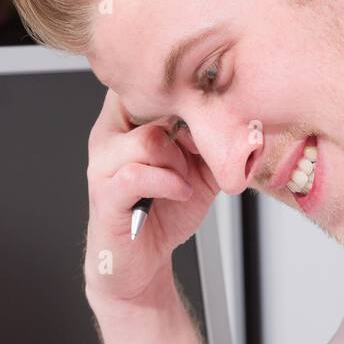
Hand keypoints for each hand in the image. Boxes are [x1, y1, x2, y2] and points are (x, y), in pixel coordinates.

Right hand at [84, 88, 218, 304]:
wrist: (143, 263)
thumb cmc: (164, 212)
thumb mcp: (199, 168)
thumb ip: (211, 140)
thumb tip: (242, 118)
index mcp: (127, 119)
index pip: (150, 81)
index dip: (185, 93)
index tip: (211, 113)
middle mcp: (108, 135)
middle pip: (152, 106)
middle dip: (189, 131)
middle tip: (201, 154)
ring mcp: (102, 164)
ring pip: (148, 140)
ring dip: (179, 162)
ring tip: (186, 181)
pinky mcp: (105, 194)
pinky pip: (138, 174)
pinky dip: (169, 183)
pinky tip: (181, 193)